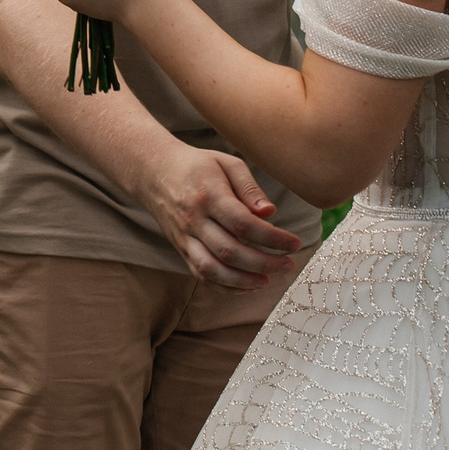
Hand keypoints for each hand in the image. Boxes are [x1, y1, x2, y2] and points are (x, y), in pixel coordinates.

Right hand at [129, 143, 304, 289]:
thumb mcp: (226, 163)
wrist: (153, 171)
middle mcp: (193, 219)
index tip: (295, 243)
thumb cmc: (197, 166)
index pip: (243, 224)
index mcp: (208, 195)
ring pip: (212, 269)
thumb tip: (270, 213)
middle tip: (289, 265)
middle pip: (230, 251)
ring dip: (243, 281)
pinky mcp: (181, 249)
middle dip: (264, 264)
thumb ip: (250, 188)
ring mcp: (184, 237)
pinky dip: (225, 286)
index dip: (273, 238)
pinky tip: (247, 285)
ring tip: (268, 281)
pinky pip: (202, 275)